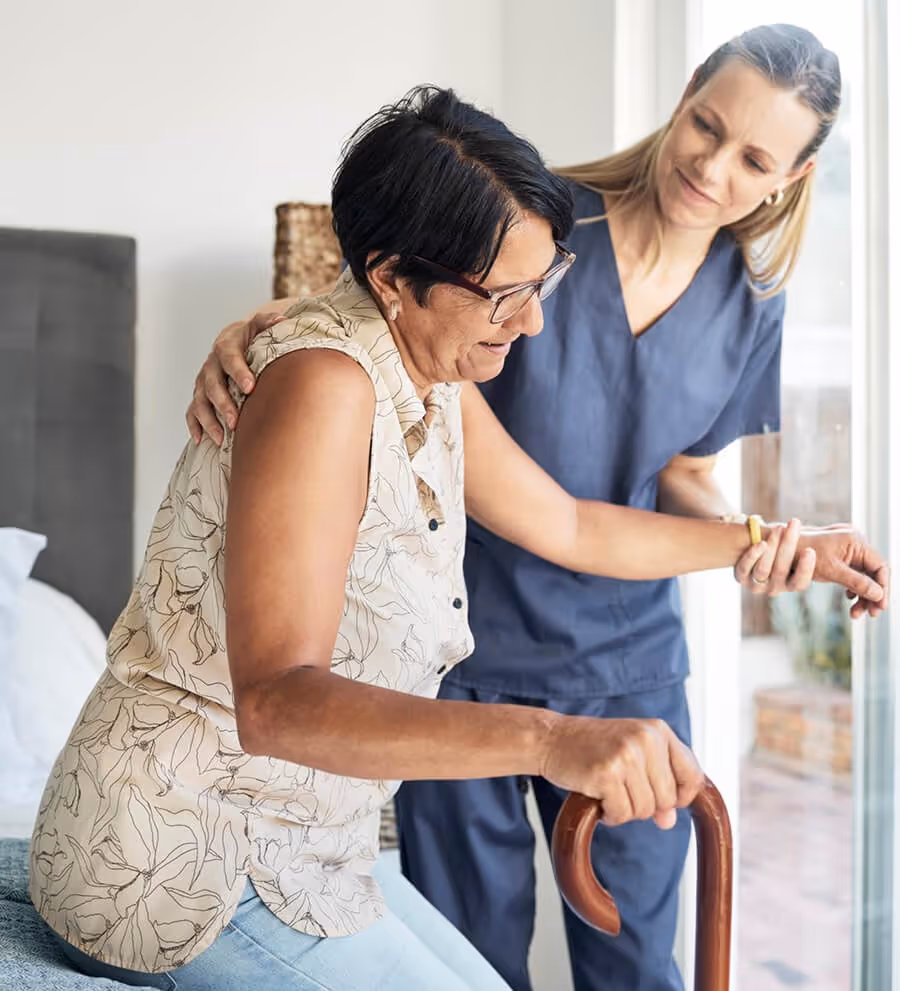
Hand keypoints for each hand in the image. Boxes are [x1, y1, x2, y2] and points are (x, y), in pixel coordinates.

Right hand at [185, 311, 278, 445]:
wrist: (236, 341)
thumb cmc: (253, 336)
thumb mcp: (261, 325)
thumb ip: (270, 323)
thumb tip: (283, 321)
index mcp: (226, 346)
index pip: (230, 358)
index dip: (238, 372)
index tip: (250, 388)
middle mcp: (211, 365)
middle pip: (212, 385)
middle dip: (223, 404)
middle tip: (236, 422)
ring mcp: (202, 381)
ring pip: (200, 402)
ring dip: (209, 421)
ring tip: (222, 439)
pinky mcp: (199, 395)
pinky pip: (192, 411)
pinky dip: (195, 426)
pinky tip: (201, 441)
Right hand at [540, 716, 703, 829]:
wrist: (552, 737)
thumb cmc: (593, 746)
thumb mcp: (633, 754)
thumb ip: (658, 782)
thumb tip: (669, 821)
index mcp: (658, 731)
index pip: (692, 775)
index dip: (681, 797)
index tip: (664, 800)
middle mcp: (646, 739)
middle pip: (667, 799)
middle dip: (646, 805)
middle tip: (622, 789)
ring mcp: (626, 755)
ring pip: (644, 810)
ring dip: (625, 810)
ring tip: (607, 790)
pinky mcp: (606, 773)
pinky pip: (621, 813)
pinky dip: (610, 815)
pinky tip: (598, 798)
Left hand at [733, 517, 815, 596]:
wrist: (751, 549)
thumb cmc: (784, 550)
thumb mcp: (801, 553)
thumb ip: (818, 550)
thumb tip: (857, 542)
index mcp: (792, 583)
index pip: (800, 582)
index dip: (804, 568)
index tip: (810, 550)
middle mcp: (775, 587)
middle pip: (781, 572)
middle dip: (788, 546)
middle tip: (794, 524)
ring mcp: (756, 583)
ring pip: (763, 569)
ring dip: (772, 546)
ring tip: (780, 526)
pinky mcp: (740, 576)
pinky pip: (744, 568)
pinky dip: (752, 555)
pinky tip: (759, 543)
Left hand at [798, 523, 889, 618]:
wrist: (781, 548)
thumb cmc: (802, 555)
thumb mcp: (831, 571)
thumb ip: (857, 582)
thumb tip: (878, 595)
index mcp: (856, 542)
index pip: (880, 567)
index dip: (883, 588)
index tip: (880, 607)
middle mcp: (856, 544)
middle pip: (874, 573)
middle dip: (872, 595)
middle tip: (870, 615)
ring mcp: (849, 551)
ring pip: (865, 576)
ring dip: (863, 595)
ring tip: (855, 614)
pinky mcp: (841, 558)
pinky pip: (854, 574)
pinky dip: (853, 588)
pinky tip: (849, 600)